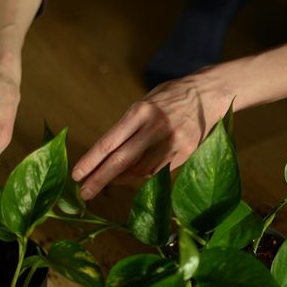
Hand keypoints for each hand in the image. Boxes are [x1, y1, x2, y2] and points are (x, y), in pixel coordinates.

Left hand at [72, 70, 232, 199]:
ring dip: (122, 179)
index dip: (91, 161)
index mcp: (141, 111)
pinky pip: (158, 171)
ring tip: (109, 180)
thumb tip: (108, 159)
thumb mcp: (146, 104)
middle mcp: (155, 127)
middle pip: (122, 161)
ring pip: (140, 171)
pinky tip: (133, 175)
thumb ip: (129, 129)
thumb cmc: (171, 97)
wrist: (209, 93)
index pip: (109, 142)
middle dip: (100, 179)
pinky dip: (143, 176)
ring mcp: (172, 142)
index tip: (77, 175)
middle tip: (84, 193)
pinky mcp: (186, 153)